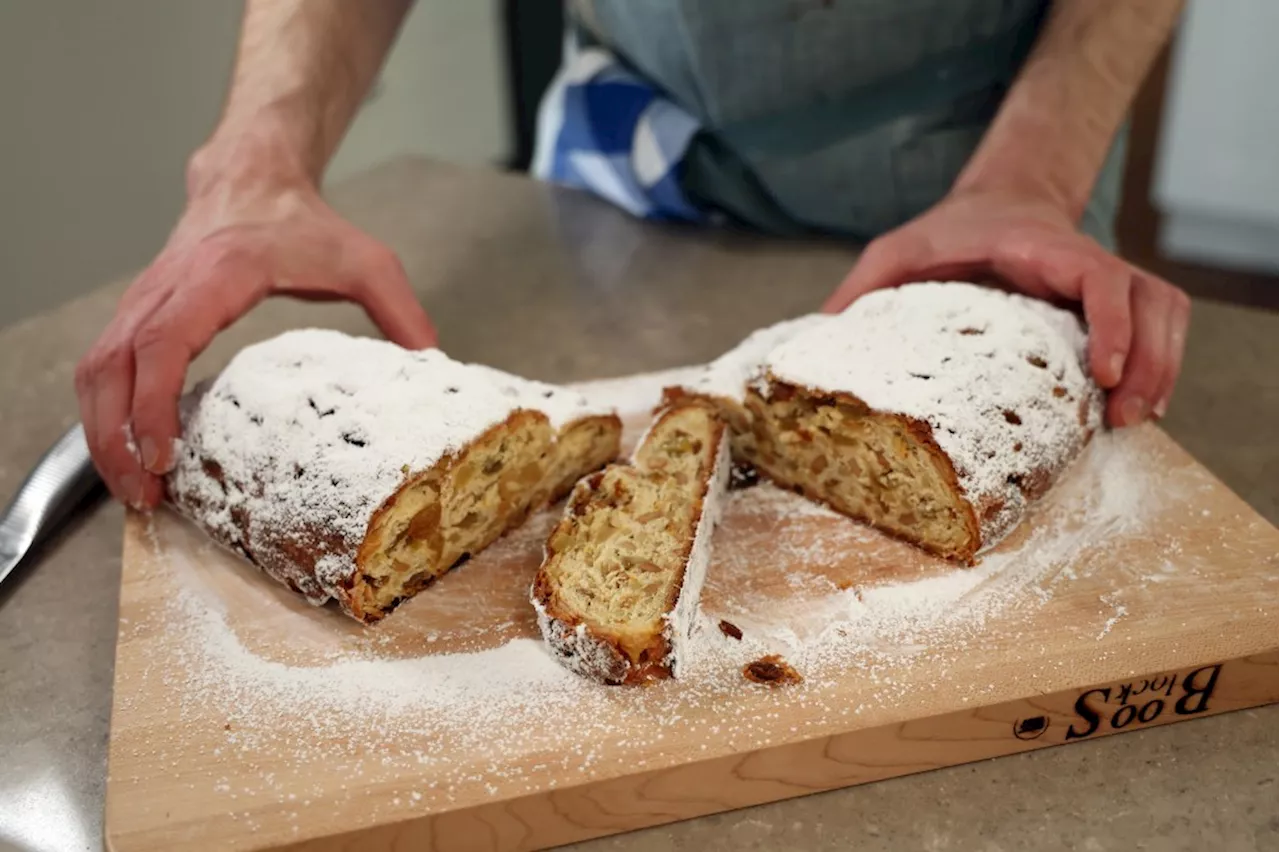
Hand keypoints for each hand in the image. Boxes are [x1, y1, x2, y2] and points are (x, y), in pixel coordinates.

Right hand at [75, 164, 435, 509]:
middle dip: (115, 438)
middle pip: (111, 367)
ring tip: (136, 489)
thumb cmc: (303, 223)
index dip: (154, 403)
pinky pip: (103, 366)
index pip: (163, 342)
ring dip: (102, 433)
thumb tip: (433, 365)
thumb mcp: (367, 261)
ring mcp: (143, 300)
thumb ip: (402, 311)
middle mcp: (166, 288)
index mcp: (217, 276)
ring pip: (95, 369)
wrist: (253, 179)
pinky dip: (106, 413)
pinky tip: (131, 454)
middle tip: (145, 496)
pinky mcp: (137, 313)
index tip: (164, 455)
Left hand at [823, 187, 1189, 428]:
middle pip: (1148, 298)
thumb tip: (818, 335)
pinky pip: (1159, 323)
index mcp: (1037, 247)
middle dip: (1149, 359)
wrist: (996, 200)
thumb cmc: (949, 231)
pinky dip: (1162, 360)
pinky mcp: (1110, 299)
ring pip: (1163, 311)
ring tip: (1134, 419)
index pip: (1095, 274)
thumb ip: (862, 286)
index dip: (1109, 320)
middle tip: (1124, 415)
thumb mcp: (897, 249)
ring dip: (1162, 365)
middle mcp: (1081, 261)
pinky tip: (1141, 403)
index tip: (1104, 369)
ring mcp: (1102, 279)